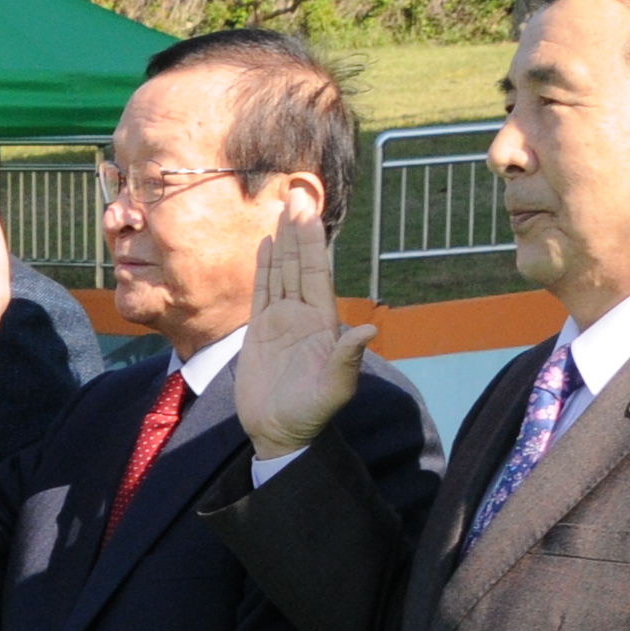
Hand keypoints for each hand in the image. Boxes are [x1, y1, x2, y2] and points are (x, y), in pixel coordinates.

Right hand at [233, 197, 375, 457]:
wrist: (279, 434)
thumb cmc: (310, 416)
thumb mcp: (335, 389)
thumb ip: (348, 359)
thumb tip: (370, 328)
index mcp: (322, 324)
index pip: (317, 275)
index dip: (313, 244)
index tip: (311, 214)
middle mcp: (303, 316)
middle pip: (299, 265)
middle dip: (298, 232)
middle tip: (296, 195)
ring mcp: (280, 322)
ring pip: (281, 273)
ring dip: (281, 243)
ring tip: (281, 210)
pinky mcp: (259, 332)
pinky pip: (261, 292)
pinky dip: (263, 268)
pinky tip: (264, 246)